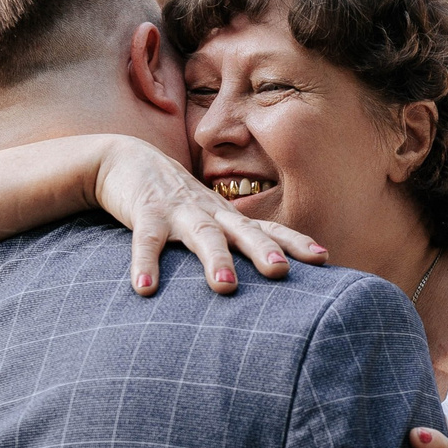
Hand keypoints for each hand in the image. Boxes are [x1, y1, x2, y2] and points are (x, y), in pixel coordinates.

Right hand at [87, 136, 326, 295]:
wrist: (125, 159)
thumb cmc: (175, 200)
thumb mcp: (207, 219)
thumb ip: (230, 245)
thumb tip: (262, 283)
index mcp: (228, 216)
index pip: (268, 228)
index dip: (295, 242)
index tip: (323, 258)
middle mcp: (210, 211)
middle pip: (242, 231)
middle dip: (263, 250)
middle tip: (281, 271)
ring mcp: (178, 211)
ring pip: (201, 235)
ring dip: (215, 258)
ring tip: (226, 286)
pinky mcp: (145, 212)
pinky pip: (146, 241)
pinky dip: (146, 264)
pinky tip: (145, 289)